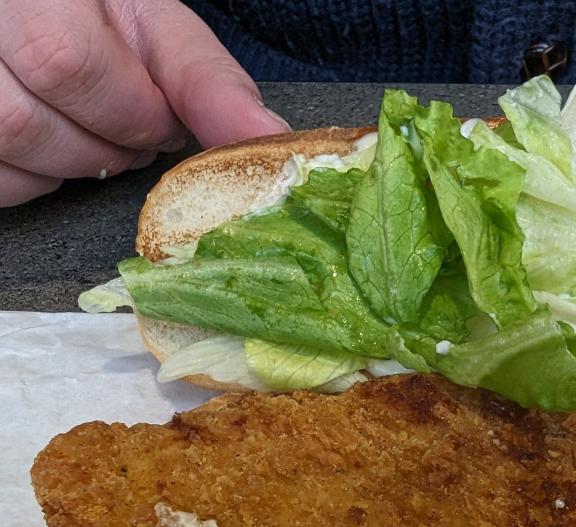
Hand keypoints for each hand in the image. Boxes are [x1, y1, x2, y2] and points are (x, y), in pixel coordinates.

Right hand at [0, 0, 289, 206]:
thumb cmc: (100, 20)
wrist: (42, 18)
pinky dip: (32, 180)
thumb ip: (208, 82)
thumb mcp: (156, 31)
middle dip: (105, 147)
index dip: (131, 112)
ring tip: (98, 138)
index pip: (67, 62)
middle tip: (135, 135)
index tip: (164, 123)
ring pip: (1, 149)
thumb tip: (269, 138)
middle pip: (25, 120)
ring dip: (69, 166)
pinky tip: (55, 150)